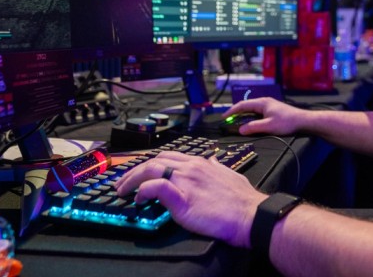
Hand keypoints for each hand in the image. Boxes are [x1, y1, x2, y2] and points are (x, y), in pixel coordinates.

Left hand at [114, 152, 266, 247]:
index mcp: (201, 163)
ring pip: (151, 169)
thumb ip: (218, 167)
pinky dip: (143, 190)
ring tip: (122, 190)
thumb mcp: (230, 175)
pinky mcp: (183, 198)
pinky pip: (156, 187)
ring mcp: (186, 181)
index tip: (140, 172)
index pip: (168, 156)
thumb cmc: (243, 200)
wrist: (250, 215)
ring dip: (132, 179)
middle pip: (155, 160)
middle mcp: (191, 167)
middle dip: (135, 170)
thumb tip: (213, 161)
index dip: (151, 163)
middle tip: (123, 182)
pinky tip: (138, 199)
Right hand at [223, 97, 305, 135]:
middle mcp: (264, 102)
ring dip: (244, 116)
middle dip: (236, 113)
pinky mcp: (273, 111)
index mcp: (262, 103)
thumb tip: (241, 130)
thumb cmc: (288, 122)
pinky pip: (258, 113)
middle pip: (246, 107)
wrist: (303, 121)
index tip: (224, 117)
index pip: (242, 105)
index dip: (232, 111)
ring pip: (252, 110)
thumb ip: (253, 127)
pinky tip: (251, 124)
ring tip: (236, 122)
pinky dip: (251, 118)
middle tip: (228, 120)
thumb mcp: (268, 126)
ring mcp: (269, 106)